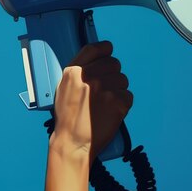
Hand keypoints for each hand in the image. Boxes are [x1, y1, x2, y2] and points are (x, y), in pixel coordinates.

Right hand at [50, 41, 132, 161]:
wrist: (72, 142)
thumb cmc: (67, 116)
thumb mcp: (63, 87)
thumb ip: (78, 72)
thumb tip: (97, 61)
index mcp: (74, 71)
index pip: (97, 48)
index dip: (105, 50)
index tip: (108, 54)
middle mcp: (90, 76)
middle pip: (114, 63)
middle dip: (112, 74)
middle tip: (104, 89)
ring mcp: (105, 89)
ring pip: (123, 79)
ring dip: (118, 89)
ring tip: (105, 103)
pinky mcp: (118, 102)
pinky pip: (128, 95)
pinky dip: (122, 104)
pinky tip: (110, 111)